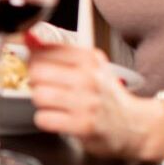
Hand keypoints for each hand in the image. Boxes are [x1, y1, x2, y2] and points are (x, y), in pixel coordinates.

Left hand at [25, 34, 163, 162]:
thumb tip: (28, 39)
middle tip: (45, 86)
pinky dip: (45, 119)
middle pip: (37, 71)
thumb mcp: (91, 66)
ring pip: (38, 95)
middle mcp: (89, 77)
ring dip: (41, 102)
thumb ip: (59, 51)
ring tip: (54, 103)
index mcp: (89, 59)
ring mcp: (86, 102)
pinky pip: (43, 118)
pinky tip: (57, 117)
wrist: (135, 125)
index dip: (33, 59)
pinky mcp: (82, 125)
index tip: (35, 64)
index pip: (45, 49)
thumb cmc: (108, 95)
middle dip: (36, 81)